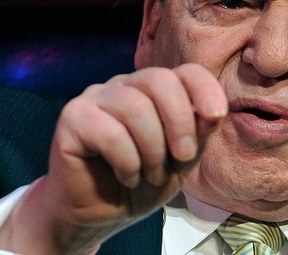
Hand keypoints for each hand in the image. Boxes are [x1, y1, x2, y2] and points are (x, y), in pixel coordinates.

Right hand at [0, 63, 227, 253]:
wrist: (98, 215)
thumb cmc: (141, 183)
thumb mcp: (181, 162)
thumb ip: (198, 134)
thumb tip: (214, 112)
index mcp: (154, 91)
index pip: (185, 72)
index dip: (205, 89)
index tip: (215, 116)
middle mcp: (125, 86)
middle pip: (160, 80)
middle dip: (180, 123)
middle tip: (182, 158)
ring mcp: (96, 97)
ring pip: (136, 108)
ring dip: (152, 151)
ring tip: (151, 176)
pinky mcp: (72, 117)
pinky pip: (109, 131)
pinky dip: (127, 162)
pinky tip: (126, 177)